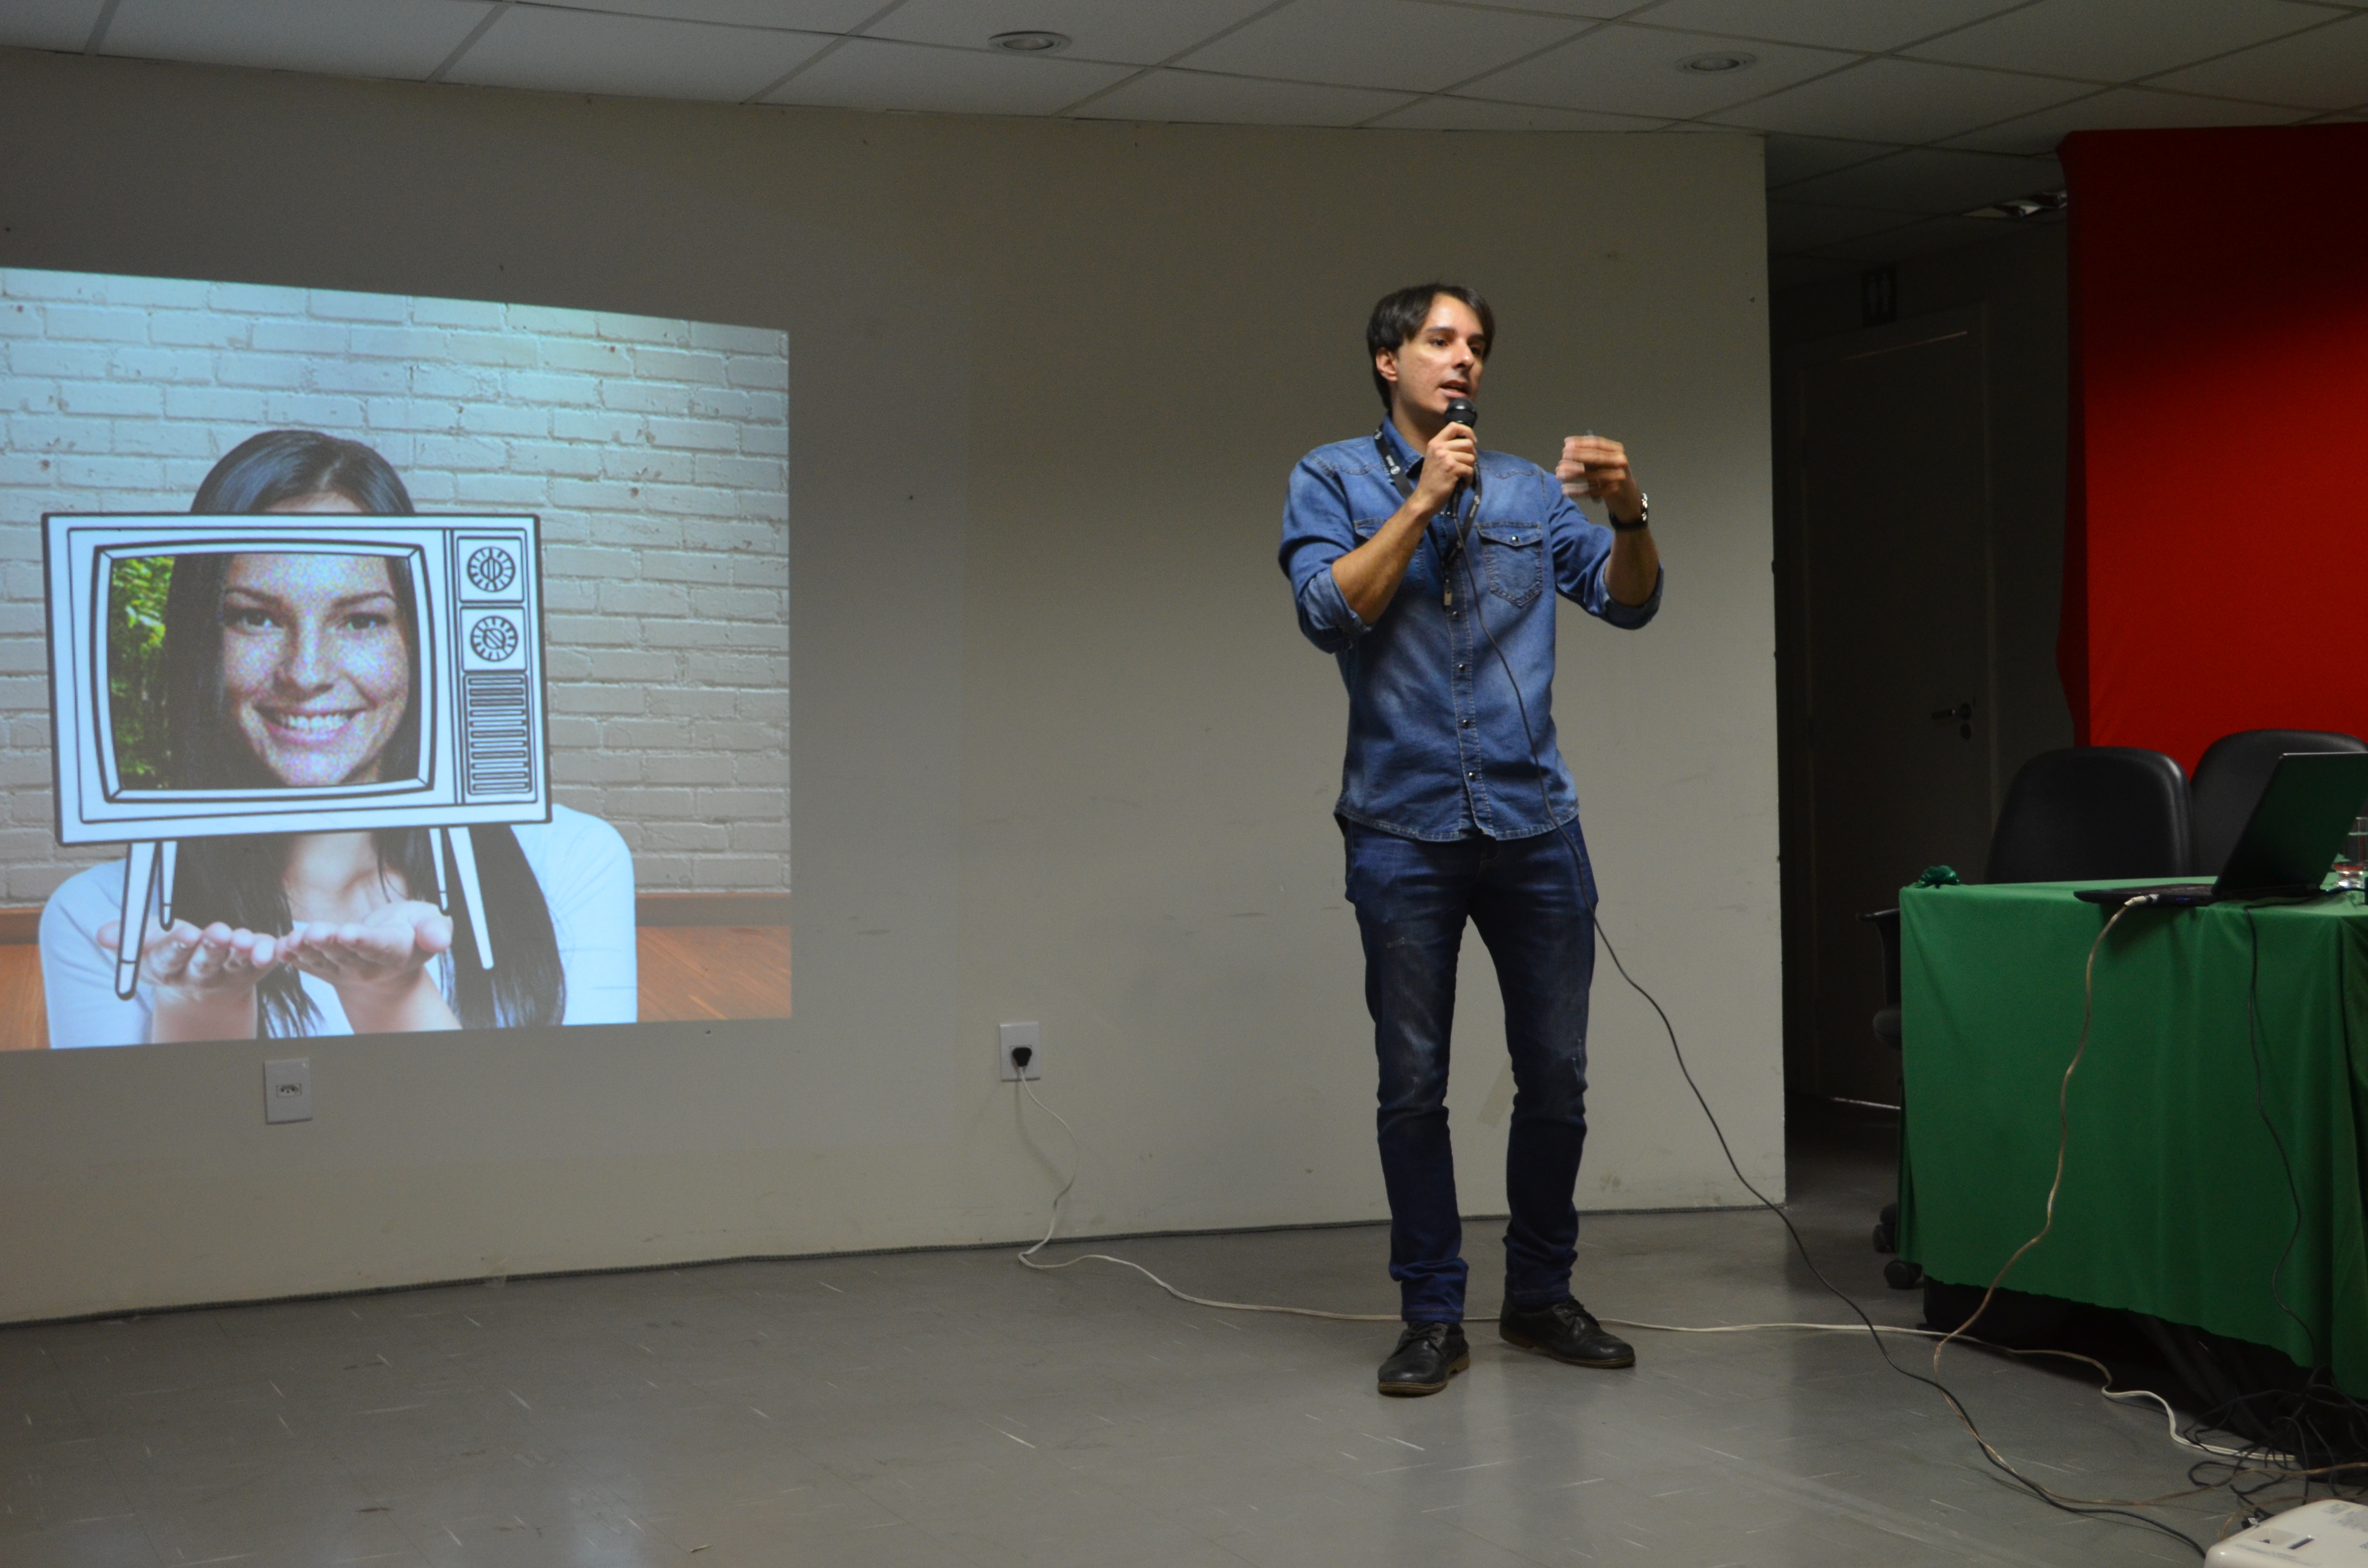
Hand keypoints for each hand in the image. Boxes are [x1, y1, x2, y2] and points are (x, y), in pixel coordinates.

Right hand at [101, 917, 281, 999]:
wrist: (202, 988)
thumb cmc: (173, 953)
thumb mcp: (147, 945)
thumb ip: (128, 936)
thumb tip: (104, 934)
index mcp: (168, 967)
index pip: (169, 958)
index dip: (177, 947)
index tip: (185, 934)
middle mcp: (199, 973)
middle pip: (205, 961)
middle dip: (212, 947)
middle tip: (218, 932)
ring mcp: (228, 973)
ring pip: (236, 962)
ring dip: (241, 950)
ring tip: (244, 938)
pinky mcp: (255, 969)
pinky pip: (265, 962)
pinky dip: (270, 953)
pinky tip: (275, 945)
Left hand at [280, 900, 459, 1032]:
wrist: (389, 959)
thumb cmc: (409, 933)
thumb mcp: (430, 923)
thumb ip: (436, 929)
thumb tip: (439, 939)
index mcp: (395, 951)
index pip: (379, 946)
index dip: (363, 940)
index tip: (349, 933)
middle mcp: (367, 965)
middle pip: (346, 954)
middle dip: (329, 942)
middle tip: (315, 932)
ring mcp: (342, 969)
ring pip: (323, 959)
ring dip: (307, 949)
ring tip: (295, 939)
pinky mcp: (323, 968)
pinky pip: (306, 964)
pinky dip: (293, 957)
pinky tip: (282, 947)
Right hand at [1413, 420, 1477, 514]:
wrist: (1424, 498)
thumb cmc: (1431, 481)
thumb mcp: (1434, 459)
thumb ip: (1447, 449)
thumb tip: (1468, 445)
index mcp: (1435, 443)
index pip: (1454, 426)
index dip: (1467, 432)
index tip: (1472, 441)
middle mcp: (1440, 448)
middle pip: (1468, 443)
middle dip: (1472, 455)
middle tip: (1466, 465)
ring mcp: (1446, 458)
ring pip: (1471, 457)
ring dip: (1470, 469)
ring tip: (1462, 477)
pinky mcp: (1452, 469)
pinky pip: (1470, 470)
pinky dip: (1468, 479)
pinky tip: (1461, 484)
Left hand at [1558, 434, 1643, 524]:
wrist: (1628, 497)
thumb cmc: (1611, 476)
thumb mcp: (1603, 463)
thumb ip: (1589, 456)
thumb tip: (1568, 448)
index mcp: (1617, 451)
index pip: (1598, 443)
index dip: (1581, 443)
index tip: (1566, 444)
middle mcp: (1620, 462)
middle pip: (1596, 457)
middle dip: (1577, 457)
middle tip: (1561, 459)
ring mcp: (1618, 477)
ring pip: (1593, 475)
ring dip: (1574, 474)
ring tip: (1559, 475)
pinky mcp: (1613, 492)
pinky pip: (1592, 491)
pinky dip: (1577, 491)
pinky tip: (1565, 491)